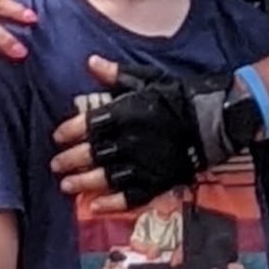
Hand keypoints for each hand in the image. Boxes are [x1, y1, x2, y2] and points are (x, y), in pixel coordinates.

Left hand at [67, 60, 247, 206]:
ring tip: (67, 186)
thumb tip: (91, 62)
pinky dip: (112, 203)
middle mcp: (130, 140)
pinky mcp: (157, 180)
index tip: (57, 137)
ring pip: (106, 177)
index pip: (89, 124)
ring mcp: (143, 163)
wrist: (212, 119)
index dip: (70, 131)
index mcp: (125, 112)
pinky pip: (131, 196)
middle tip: (56, 165)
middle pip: (92, 153)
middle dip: (71, 160)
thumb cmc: (177, 95)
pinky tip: (96, 206)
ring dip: (84, 182)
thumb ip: (117, 74)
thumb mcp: (146, 77)